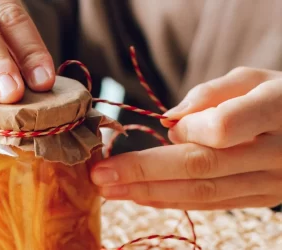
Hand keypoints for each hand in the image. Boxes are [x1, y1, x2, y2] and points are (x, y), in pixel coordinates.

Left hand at [91, 67, 281, 209]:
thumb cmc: (278, 96)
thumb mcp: (251, 79)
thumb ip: (211, 94)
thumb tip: (171, 120)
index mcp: (275, 110)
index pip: (222, 127)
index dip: (189, 129)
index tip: (169, 126)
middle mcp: (274, 152)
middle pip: (200, 166)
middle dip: (143, 172)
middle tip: (100, 174)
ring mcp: (269, 182)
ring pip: (201, 192)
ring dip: (149, 192)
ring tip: (109, 189)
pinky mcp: (259, 198)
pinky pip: (211, 203)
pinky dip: (172, 200)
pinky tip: (141, 197)